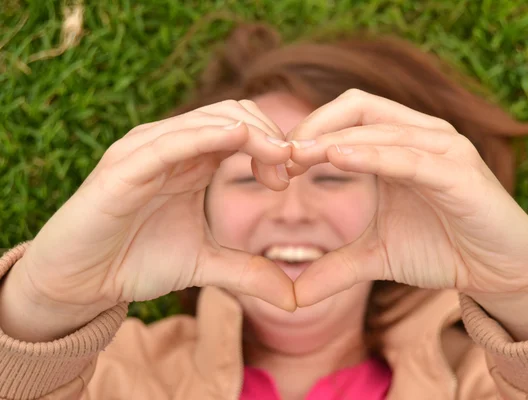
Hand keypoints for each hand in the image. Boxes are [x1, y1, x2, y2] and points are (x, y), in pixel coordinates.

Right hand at [13, 100, 296, 323]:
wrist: (81, 283)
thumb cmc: (136, 261)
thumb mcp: (205, 263)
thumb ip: (248, 272)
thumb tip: (294, 298)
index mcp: (193, 159)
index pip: (244, 128)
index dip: (276, 145)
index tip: (295, 175)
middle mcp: (172, 146)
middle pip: (234, 113)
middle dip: (270, 136)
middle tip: (288, 172)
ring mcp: (146, 151)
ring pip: (208, 119)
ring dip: (251, 134)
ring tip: (277, 163)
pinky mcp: (124, 167)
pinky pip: (169, 141)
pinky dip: (205, 135)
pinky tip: (236, 138)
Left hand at [287, 89, 527, 306]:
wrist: (499, 273)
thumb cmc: (441, 250)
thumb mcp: (375, 257)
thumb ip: (334, 268)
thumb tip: (291, 297)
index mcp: (396, 145)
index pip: (342, 117)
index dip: (305, 134)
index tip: (274, 167)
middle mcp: (420, 135)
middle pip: (356, 106)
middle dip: (312, 127)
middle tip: (279, 160)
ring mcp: (443, 149)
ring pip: (380, 125)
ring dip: (333, 138)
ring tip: (296, 157)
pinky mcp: (460, 173)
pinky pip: (410, 156)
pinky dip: (374, 153)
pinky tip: (338, 158)